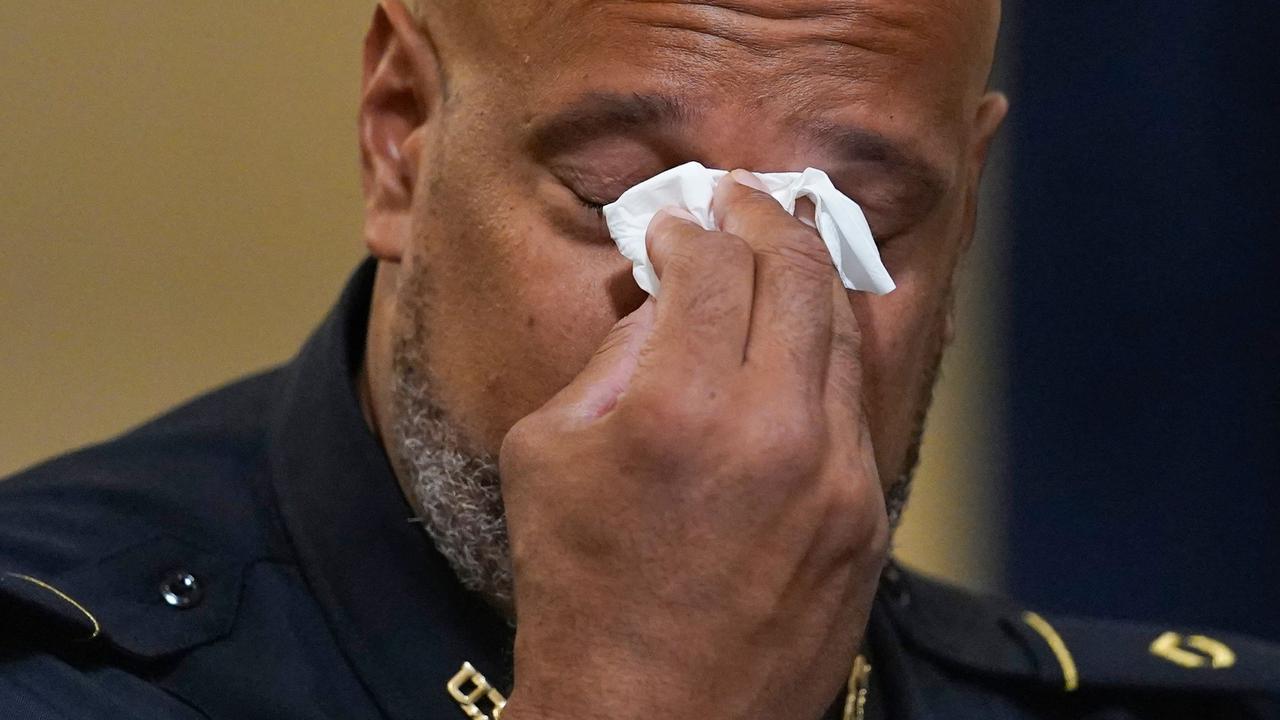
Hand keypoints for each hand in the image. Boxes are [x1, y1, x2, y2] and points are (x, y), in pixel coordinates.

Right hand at [498, 169, 888, 719]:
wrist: (651, 719)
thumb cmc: (579, 589)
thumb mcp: (548, 453)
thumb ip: (613, 357)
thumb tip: (668, 298)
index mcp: (678, 409)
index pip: (712, 262)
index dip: (690, 224)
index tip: (673, 224)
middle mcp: (775, 432)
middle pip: (797, 273)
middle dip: (764, 220)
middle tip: (741, 201)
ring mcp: (837, 478)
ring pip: (842, 332)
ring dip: (806, 280)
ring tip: (779, 254)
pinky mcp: (867, 519)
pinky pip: (853, 406)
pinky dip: (823, 357)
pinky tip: (796, 345)